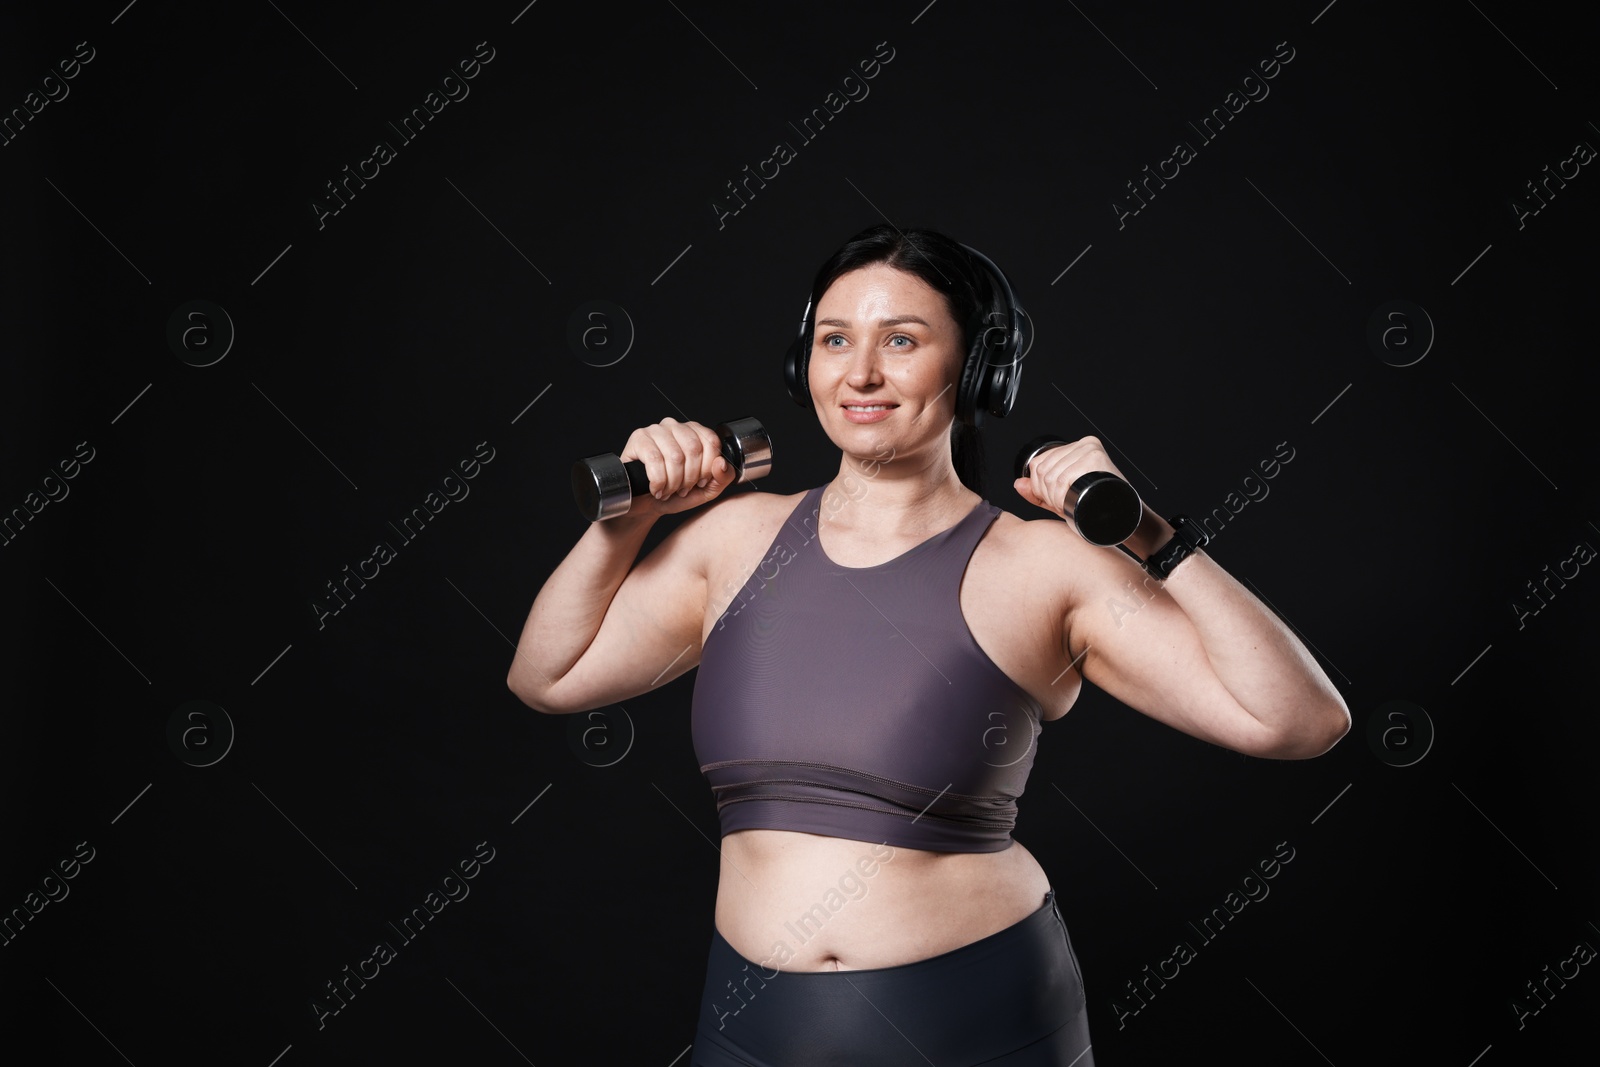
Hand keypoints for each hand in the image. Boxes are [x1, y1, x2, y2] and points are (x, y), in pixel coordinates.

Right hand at [619, 417, 734, 517]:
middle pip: (694, 449)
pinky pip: (654, 459)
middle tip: (681, 490)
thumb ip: (722, 478)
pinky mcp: (639, 438)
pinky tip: (656, 488)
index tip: (700, 483)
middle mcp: (676, 426)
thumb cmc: (675, 494)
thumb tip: (722, 464)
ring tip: (668, 490)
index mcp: (695, 433)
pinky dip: (658, 481)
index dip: (707, 469)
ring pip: (675, 456)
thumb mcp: (705, 491)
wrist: (646, 504)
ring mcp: (656, 430)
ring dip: (673, 482)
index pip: (711, 442)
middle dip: (690, 478)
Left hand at [1013, 435, 1128, 524]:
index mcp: (1075, 448)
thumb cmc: (1096, 507)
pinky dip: (1061, 497)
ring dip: (1054, 499)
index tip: (1051, 501)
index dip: (1038, 487)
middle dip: (1046, 495)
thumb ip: (1039, 491)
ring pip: (1052, 476)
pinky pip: (1064, 480)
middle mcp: (1083, 445)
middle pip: (1043, 470)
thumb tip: (1018, 484)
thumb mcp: (1062, 498)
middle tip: (1062, 506)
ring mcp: (1090, 450)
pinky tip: (1071, 503)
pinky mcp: (1097, 459)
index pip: (1039, 463)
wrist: (1126, 518)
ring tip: (1068, 505)